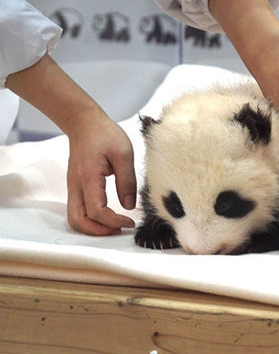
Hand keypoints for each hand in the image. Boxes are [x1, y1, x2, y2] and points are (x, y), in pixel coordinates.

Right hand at [66, 109, 136, 235]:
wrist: (84, 122)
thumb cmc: (104, 134)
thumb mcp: (124, 154)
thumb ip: (127, 181)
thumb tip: (129, 205)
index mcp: (88, 177)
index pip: (96, 210)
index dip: (114, 221)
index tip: (130, 221)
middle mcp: (76, 185)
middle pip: (78, 221)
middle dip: (99, 231)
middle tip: (120, 229)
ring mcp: (73, 187)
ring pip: (75, 218)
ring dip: (93, 227)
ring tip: (114, 226)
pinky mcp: (75, 186)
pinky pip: (77, 210)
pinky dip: (90, 219)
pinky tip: (107, 216)